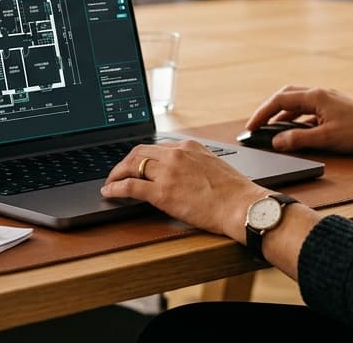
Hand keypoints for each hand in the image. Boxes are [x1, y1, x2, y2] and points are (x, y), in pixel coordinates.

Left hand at [102, 140, 266, 239]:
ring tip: (110, 183)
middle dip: (124, 162)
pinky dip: (116, 188)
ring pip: (131, 166)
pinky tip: (110, 193)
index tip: (136, 164)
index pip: (156, 147)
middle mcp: (176, 155)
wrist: (242, 205)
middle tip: (117, 172)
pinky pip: (131, 186)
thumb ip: (195, 164)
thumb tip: (185, 174)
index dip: (142, 157)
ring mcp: (168, 173)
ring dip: (116, 174)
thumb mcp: (214, 166)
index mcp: (189, 147)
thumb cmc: (235, 192)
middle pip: (139, 152)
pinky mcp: (163, 193)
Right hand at [245, 85, 352, 153]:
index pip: (280, 100)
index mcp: (315, 96)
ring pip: (297, 102)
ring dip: (282, 114)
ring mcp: (327, 99)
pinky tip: (296, 131)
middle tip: (257, 124)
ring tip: (272, 129)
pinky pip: (308, 108)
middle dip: (269, 109)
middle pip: (286, 96)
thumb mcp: (325, 139)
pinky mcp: (334, 106)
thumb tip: (276, 141)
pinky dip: (296, 118)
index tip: (251, 127)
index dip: (262, 113)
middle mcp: (319, 93)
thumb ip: (298, 139)